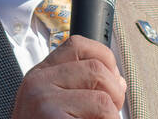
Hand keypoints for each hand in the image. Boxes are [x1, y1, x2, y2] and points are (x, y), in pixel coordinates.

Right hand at [11, 35, 125, 118]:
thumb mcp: (53, 105)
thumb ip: (80, 89)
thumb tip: (119, 81)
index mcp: (40, 75)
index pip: (79, 45)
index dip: (105, 58)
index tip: (113, 81)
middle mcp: (38, 83)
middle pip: (98, 69)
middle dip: (115, 95)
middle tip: (107, 116)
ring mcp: (44, 101)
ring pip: (104, 99)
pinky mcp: (53, 118)